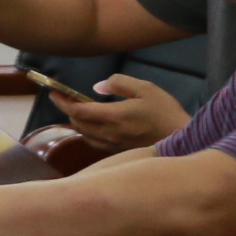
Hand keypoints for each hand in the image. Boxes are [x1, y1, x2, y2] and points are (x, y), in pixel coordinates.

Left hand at [55, 76, 185, 151]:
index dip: (63, 102)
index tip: (53, 93)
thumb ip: (118, 84)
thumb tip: (96, 88)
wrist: (182, 139)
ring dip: (77, 123)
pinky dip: (88, 133)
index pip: (79, 111)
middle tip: (64, 99)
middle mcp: (109, 133)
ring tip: (76, 111)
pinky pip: (95, 143)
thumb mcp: (144, 88)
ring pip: (85, 136)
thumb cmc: (164, 111)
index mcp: (113, 117)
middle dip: (68, 111)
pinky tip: (92, 126)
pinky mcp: (119, 151)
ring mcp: (114, 145)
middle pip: (78, 124)